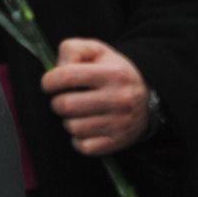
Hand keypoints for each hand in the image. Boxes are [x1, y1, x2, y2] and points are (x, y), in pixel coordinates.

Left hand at [41, 37, 150, 154]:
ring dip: (69, 121)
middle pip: (66, 105)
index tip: (49, 84)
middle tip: (65, 99)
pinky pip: (84, 147)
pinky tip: (85, 128)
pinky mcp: (118, 141)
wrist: (148, 96)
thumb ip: (72, 50)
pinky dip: (78, 139)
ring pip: (73, 127)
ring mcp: (120, 122)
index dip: (49, 81)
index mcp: (112, 73)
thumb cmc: (113, 71)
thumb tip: (57, 68)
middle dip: (58, 102)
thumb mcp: (97, 51)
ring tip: (78, 113)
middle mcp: (118, 98)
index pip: (67, 76)